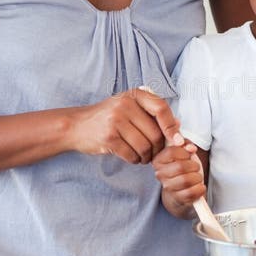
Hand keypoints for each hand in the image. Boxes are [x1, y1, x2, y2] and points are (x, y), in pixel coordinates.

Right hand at [69, 87, 183, 163]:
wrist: (76, 126)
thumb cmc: (108, 118)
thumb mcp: (128, 108)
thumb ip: (151, 114)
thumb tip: (178, 126)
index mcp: (134, 95)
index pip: (161, 108)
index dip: (172, 126)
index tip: (177, 140)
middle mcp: (125, 105)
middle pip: (155, 133)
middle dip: (158, 148)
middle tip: (154, 153)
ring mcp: (115, 121)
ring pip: (144, 146)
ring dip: (147, 157)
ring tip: (143, 156)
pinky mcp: (108, 138)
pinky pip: (132, 154)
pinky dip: (135, 160)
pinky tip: (132, 157)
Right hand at [152, 143, 205, 214]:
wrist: (182, 189)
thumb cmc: (183, 168)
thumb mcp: (184, 152)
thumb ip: (186, 145)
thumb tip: (190, 148)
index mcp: (158, 160)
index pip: (172, 152)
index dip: (185, 152)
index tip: (188, 156)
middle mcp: (160, 174)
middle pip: (180, 166)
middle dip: (193, 166)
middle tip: (195, 167)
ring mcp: (168, 187)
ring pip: (186, 180)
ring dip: (197, 177)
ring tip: (197, 177)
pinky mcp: (177, 199)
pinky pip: (191, 193)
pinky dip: (200, 189)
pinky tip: (199, 186)